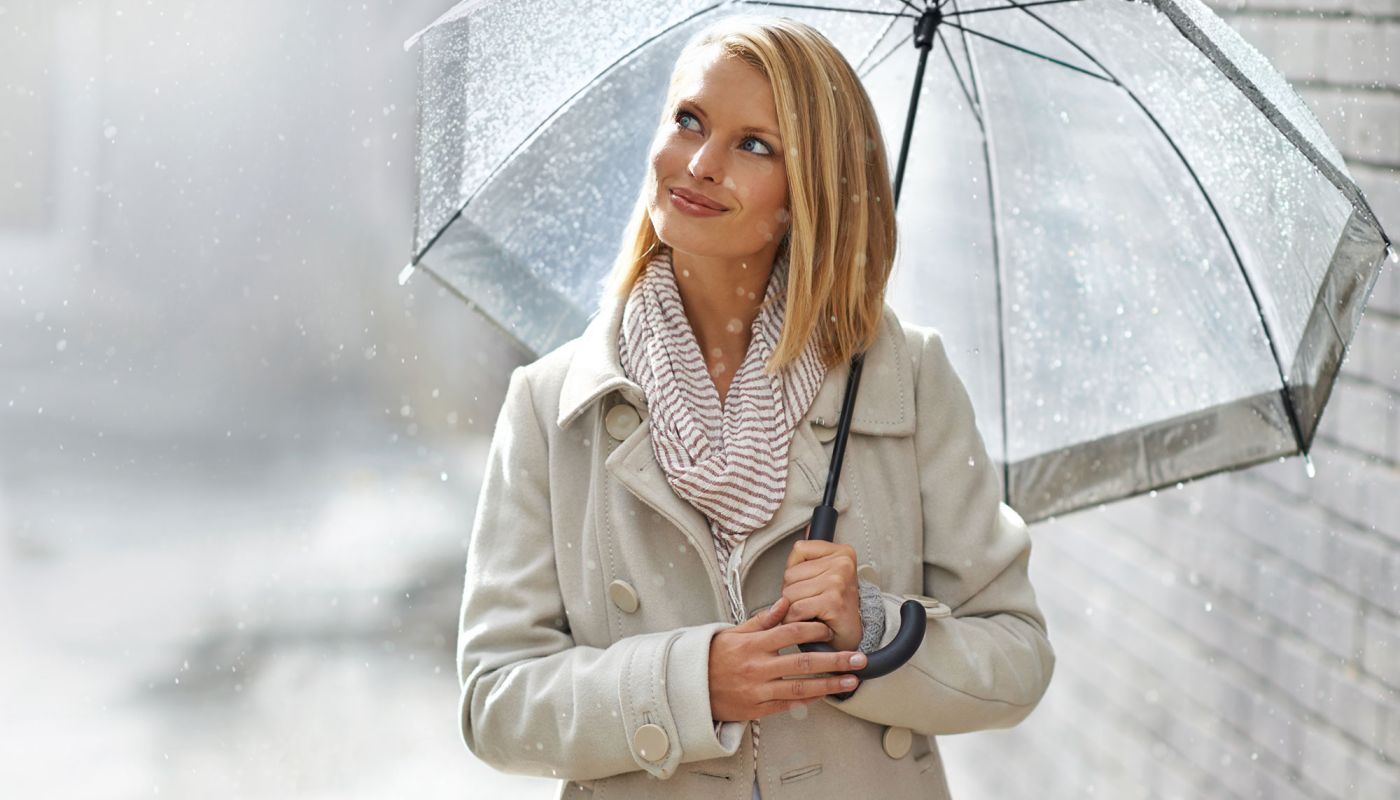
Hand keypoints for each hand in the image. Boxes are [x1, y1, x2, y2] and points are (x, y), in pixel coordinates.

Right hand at [708, 595, 865, 721]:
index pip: (790, 632)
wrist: (691, 689)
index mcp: (753, 644)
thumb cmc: (713, 657)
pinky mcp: (758, 709)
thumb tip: (785, 602)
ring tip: (851, 681)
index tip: (830, 630)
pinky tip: (827, 695)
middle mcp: (758, 667)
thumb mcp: (733, 632)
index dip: (814, 630)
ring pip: (801, 688)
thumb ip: (761, 620)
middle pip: (804, 662)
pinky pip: (789, 705)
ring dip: (830, 684)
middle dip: (835, 660)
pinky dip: (809, 700)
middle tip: (858, 659)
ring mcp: (759, 690)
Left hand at [779, 535, 862, 651]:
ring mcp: (838, 582)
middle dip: (792, 594)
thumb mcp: (826, 574)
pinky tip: (810, 621)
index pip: (799, 549)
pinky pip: (795, 610)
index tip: (811, 584)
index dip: (795, 572)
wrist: (852, 636)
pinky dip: (795, 621)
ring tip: (811, 612)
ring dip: (792, 610)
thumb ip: (812, 555)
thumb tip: (807, 527)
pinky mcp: (832, 602)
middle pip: (790, 575)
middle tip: (811, 603)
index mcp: (842, 552)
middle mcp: (842, 563)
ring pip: (790, 593)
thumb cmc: (836, 606)